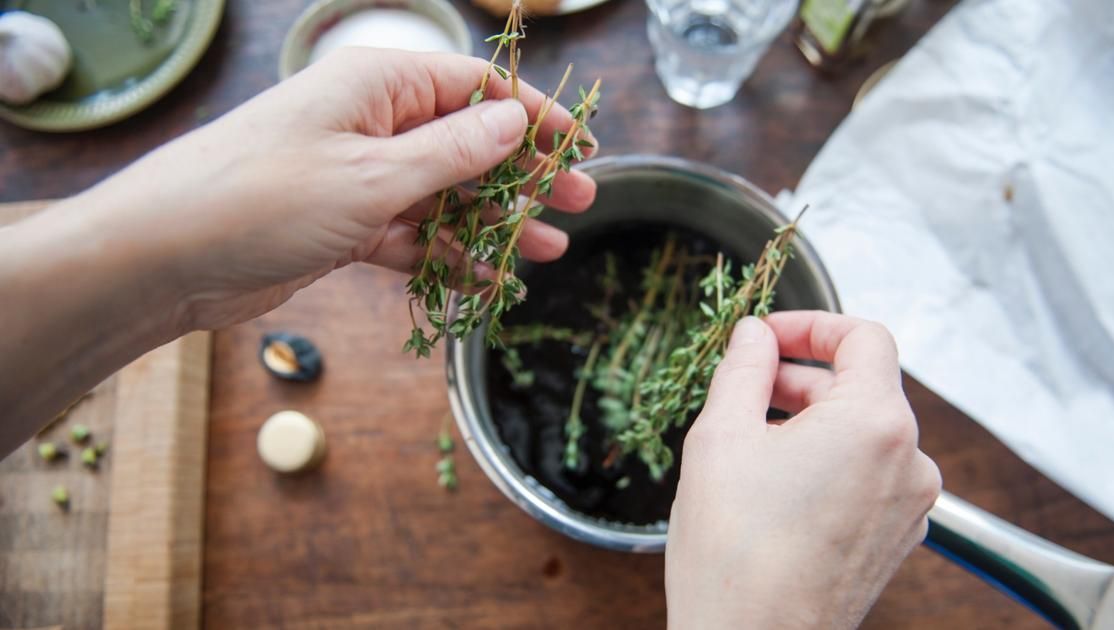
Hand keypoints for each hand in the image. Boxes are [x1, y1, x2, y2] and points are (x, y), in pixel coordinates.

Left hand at [79, 47, 596, 330]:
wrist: (163, 258)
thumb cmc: (261, 197)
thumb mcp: (372, 175)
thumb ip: (452, 152)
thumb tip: (515, 119)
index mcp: (377, 85)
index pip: (474, 86)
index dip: (533, 114)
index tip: (579, 147)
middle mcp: (371, 123)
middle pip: (467, 141)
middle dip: (523, 173)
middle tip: (580, 202)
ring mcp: (357, 176)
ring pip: (444, 194)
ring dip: (493, 222)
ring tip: (545, 251)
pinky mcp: (342, 224)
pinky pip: (412, 235)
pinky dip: (447, 256)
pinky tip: (487, 282)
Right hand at [665, 313, 941, 629]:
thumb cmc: (736, 555)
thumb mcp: (720, 437)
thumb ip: (743, 369)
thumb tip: (752, 336)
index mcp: (876, 423)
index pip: (865, 338)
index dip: (812, 325)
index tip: (768, 336)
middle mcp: (909, 462)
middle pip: (863, 386)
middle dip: (802, 377)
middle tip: (744, 387)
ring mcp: (908, 506)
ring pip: (863, 433)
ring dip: (812, 421)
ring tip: (752, 440)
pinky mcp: (895, 539)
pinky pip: (868, 475)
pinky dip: (828, 462)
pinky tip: (776, 483)